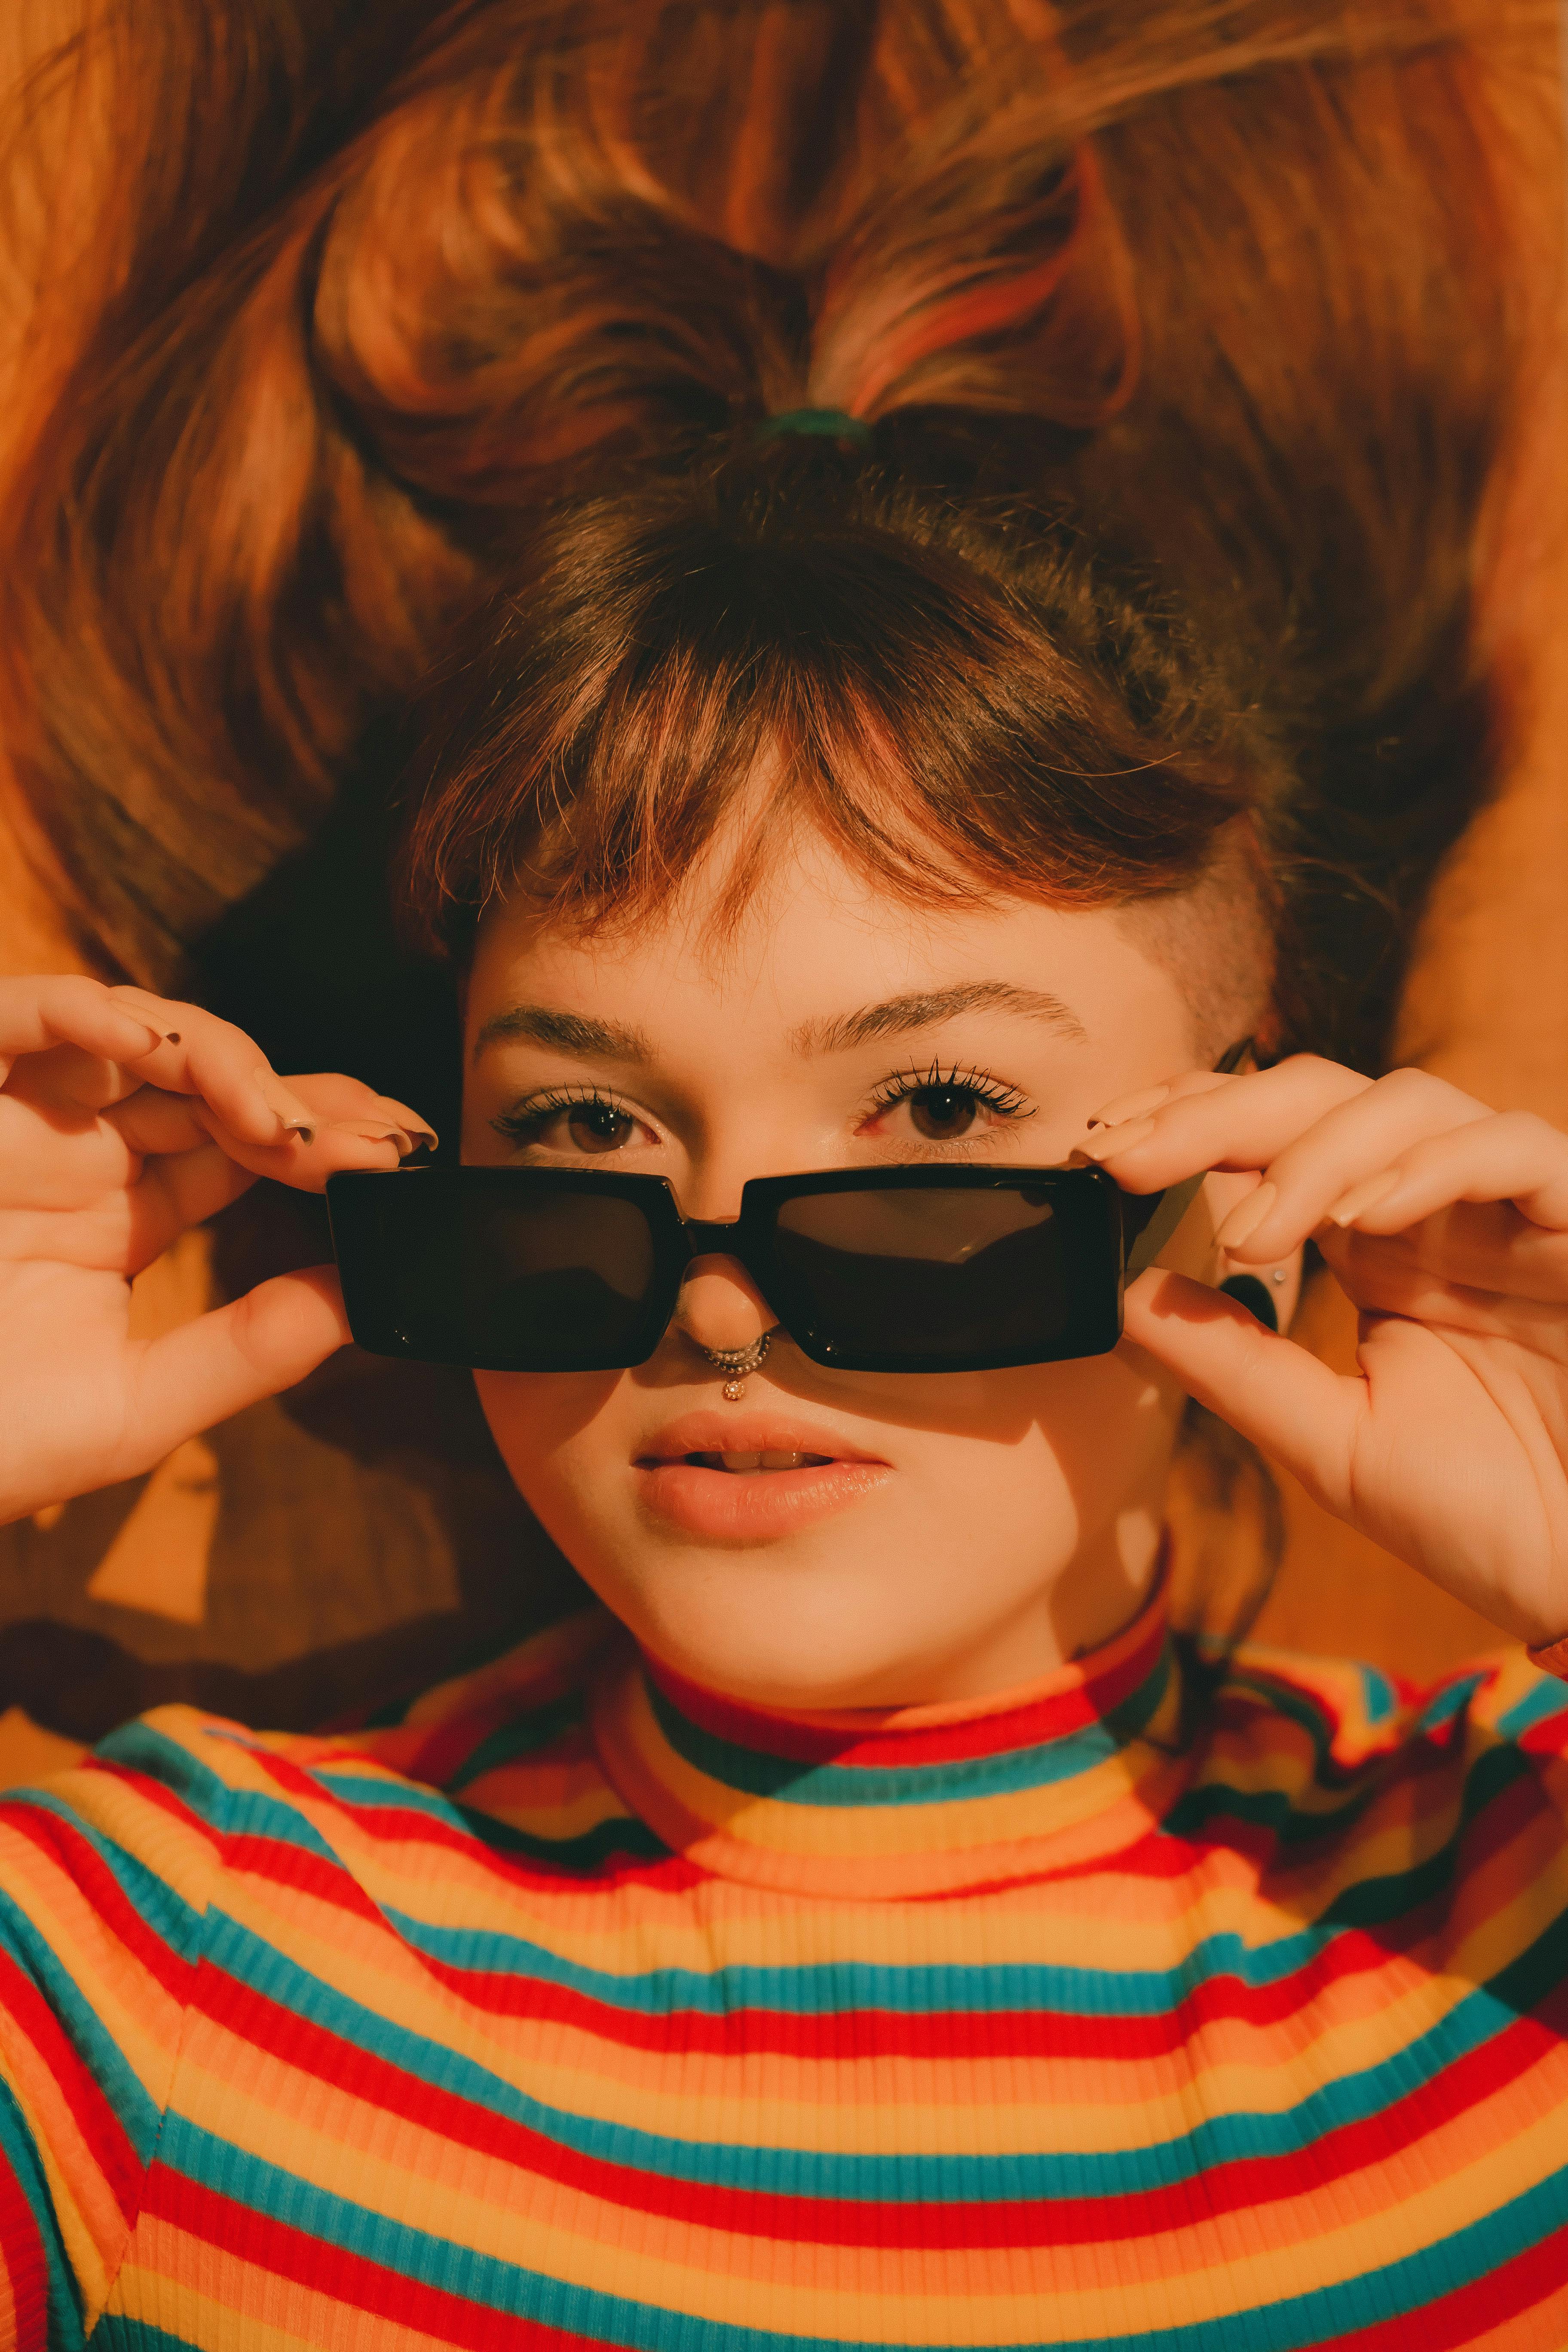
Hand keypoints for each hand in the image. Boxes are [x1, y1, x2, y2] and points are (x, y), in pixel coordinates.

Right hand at [0, 975, 435, 1526]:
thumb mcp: (135, 1406)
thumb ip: (247, 1350)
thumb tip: (359, 1301)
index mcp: (122, 1211)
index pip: (245, 1143)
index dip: (325, 1138)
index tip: (403, 1160)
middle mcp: (77, 1150)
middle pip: (212, 1080)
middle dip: (302, 1097)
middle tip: (378, 1140)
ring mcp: (16, 1117)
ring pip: (134, 1031)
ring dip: (222, 1057)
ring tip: (281, 1123)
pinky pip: (19, 1016)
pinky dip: (89, 1012)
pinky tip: (160, 1053)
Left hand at [1085, 1054, 1567, 1646]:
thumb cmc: (1487, 1516)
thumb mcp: (1329, 1442)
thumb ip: (1232, 1362)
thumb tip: (1122, 1290)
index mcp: (1373, 1247)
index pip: (1265, 1143)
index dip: (1183, 1126)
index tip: (1100, 1152)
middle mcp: (1434, 1209)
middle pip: (1318, 1097)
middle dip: (1216, 1114)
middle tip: (1131, 1155)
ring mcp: (1510, 1208)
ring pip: (1407, 1101)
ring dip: (1314, 1152)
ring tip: (1257, 1232)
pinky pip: (1513, 1145)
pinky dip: (1430, 1166)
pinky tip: (1363, 1219)